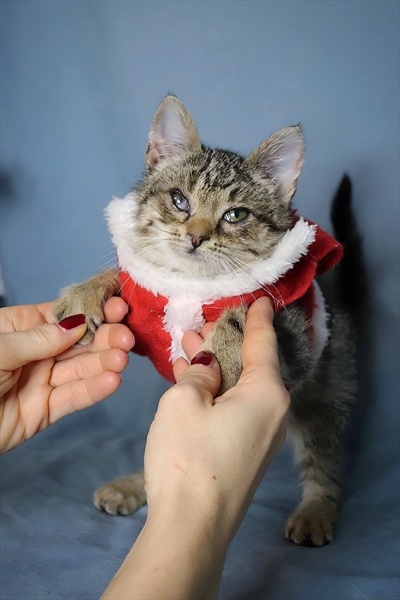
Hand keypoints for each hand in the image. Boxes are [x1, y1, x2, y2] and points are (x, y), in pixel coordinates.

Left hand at [0, 297, 133, 453]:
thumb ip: (39, 339)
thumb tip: (76, 325)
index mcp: (20, 328)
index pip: (62, 316)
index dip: (90, 311)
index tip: (118, 306)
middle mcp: (35, 352)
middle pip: (76, 343)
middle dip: (103, 338)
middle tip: (126, 337)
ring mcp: (41, 381)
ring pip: (79, 370)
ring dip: (103, 363)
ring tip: (122, 358)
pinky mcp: (44, 411)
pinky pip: (72, 398)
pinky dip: (93, 390)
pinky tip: (112, 380)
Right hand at [102, 297, 289, 598]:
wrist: (191, 528)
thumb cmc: (188, 457)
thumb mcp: (183, 402)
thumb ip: (197, 374)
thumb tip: (207, 368)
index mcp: (267, 392)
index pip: (263, 343)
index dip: (256, 318)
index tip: (258, 299)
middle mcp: (273, 412)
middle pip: (250, 365)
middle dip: (224, 343)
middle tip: (200, 324)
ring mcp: (262, 436)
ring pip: (239, 387)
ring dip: (215, 368)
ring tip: (188, 347)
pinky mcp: (247, 453)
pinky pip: (235, 408)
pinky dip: (215, 392)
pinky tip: (191, 381)